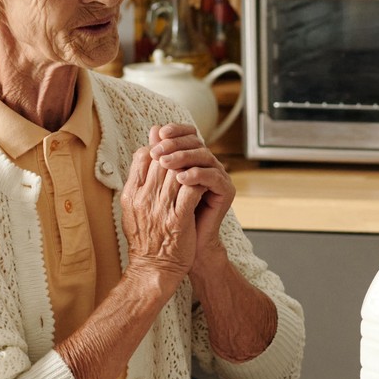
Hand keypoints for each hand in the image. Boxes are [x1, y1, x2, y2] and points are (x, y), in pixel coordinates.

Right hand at [119, 145, 196, 287]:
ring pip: (177, 172)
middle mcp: (143, 199)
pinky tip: (203, 185)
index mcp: (130, 195)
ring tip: (198, 170)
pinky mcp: (178, 219)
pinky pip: (191, 190)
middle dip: (177, 156)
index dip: (159, 150)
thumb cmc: (145, 238)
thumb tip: (144, 155)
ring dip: (190, 168)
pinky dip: (199, 183)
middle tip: (189, 159)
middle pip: (162, 161)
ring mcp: (160, 209)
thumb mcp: (132, 209)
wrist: (152, 270)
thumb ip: (138, 182)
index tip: (169, 155)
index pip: (143, 156)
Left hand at [147, 123, 234, 268]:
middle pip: (196, 143)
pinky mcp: (226, 191)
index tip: (159, 133)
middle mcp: (208, 165)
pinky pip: (213, 177)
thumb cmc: (169, 216)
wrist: (182, 248)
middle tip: (158, 150)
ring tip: (165, 162)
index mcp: (194, 160)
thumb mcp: (158, 184)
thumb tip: (152, 132)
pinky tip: (181, 178)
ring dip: (183, 157)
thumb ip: (158, 159)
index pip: (187, 136)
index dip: (175, 131)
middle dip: (176, 144)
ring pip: (204, 157)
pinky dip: (197, 175)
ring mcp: (219, 177)